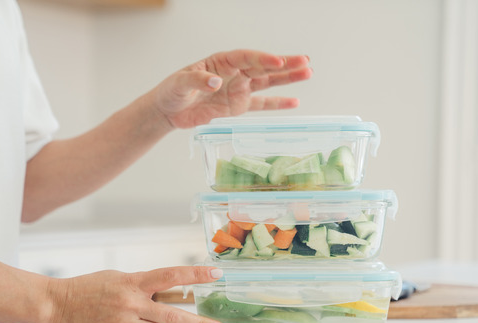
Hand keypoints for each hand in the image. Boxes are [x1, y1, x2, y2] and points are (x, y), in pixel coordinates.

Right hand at [45, 266, 224, 322]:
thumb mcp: (118, 277)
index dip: (196, 274)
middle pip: (175, 315)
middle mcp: (132, 304)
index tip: (216, 273)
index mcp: (133, 282)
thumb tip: (168, 292)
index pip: (172, 275)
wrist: (58, 306)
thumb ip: (143, 285)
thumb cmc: (87, 288)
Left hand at [151, 49, 311, 128]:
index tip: (277, 61)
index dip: (262, 59)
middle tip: (305, 62)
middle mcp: (234, 73)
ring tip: (308, 73)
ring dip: (287, 79)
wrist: (169, 110)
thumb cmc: (172, 91)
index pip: (246, 58)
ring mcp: (238, 89)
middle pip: (263, 67)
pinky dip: (277, 104)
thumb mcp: (180, 83)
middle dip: (285, 65)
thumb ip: (197, 81)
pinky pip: (261, 104)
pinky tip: (294, 102)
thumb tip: (215, 82)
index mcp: (221, 62)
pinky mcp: (238, 107)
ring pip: (267, 82)